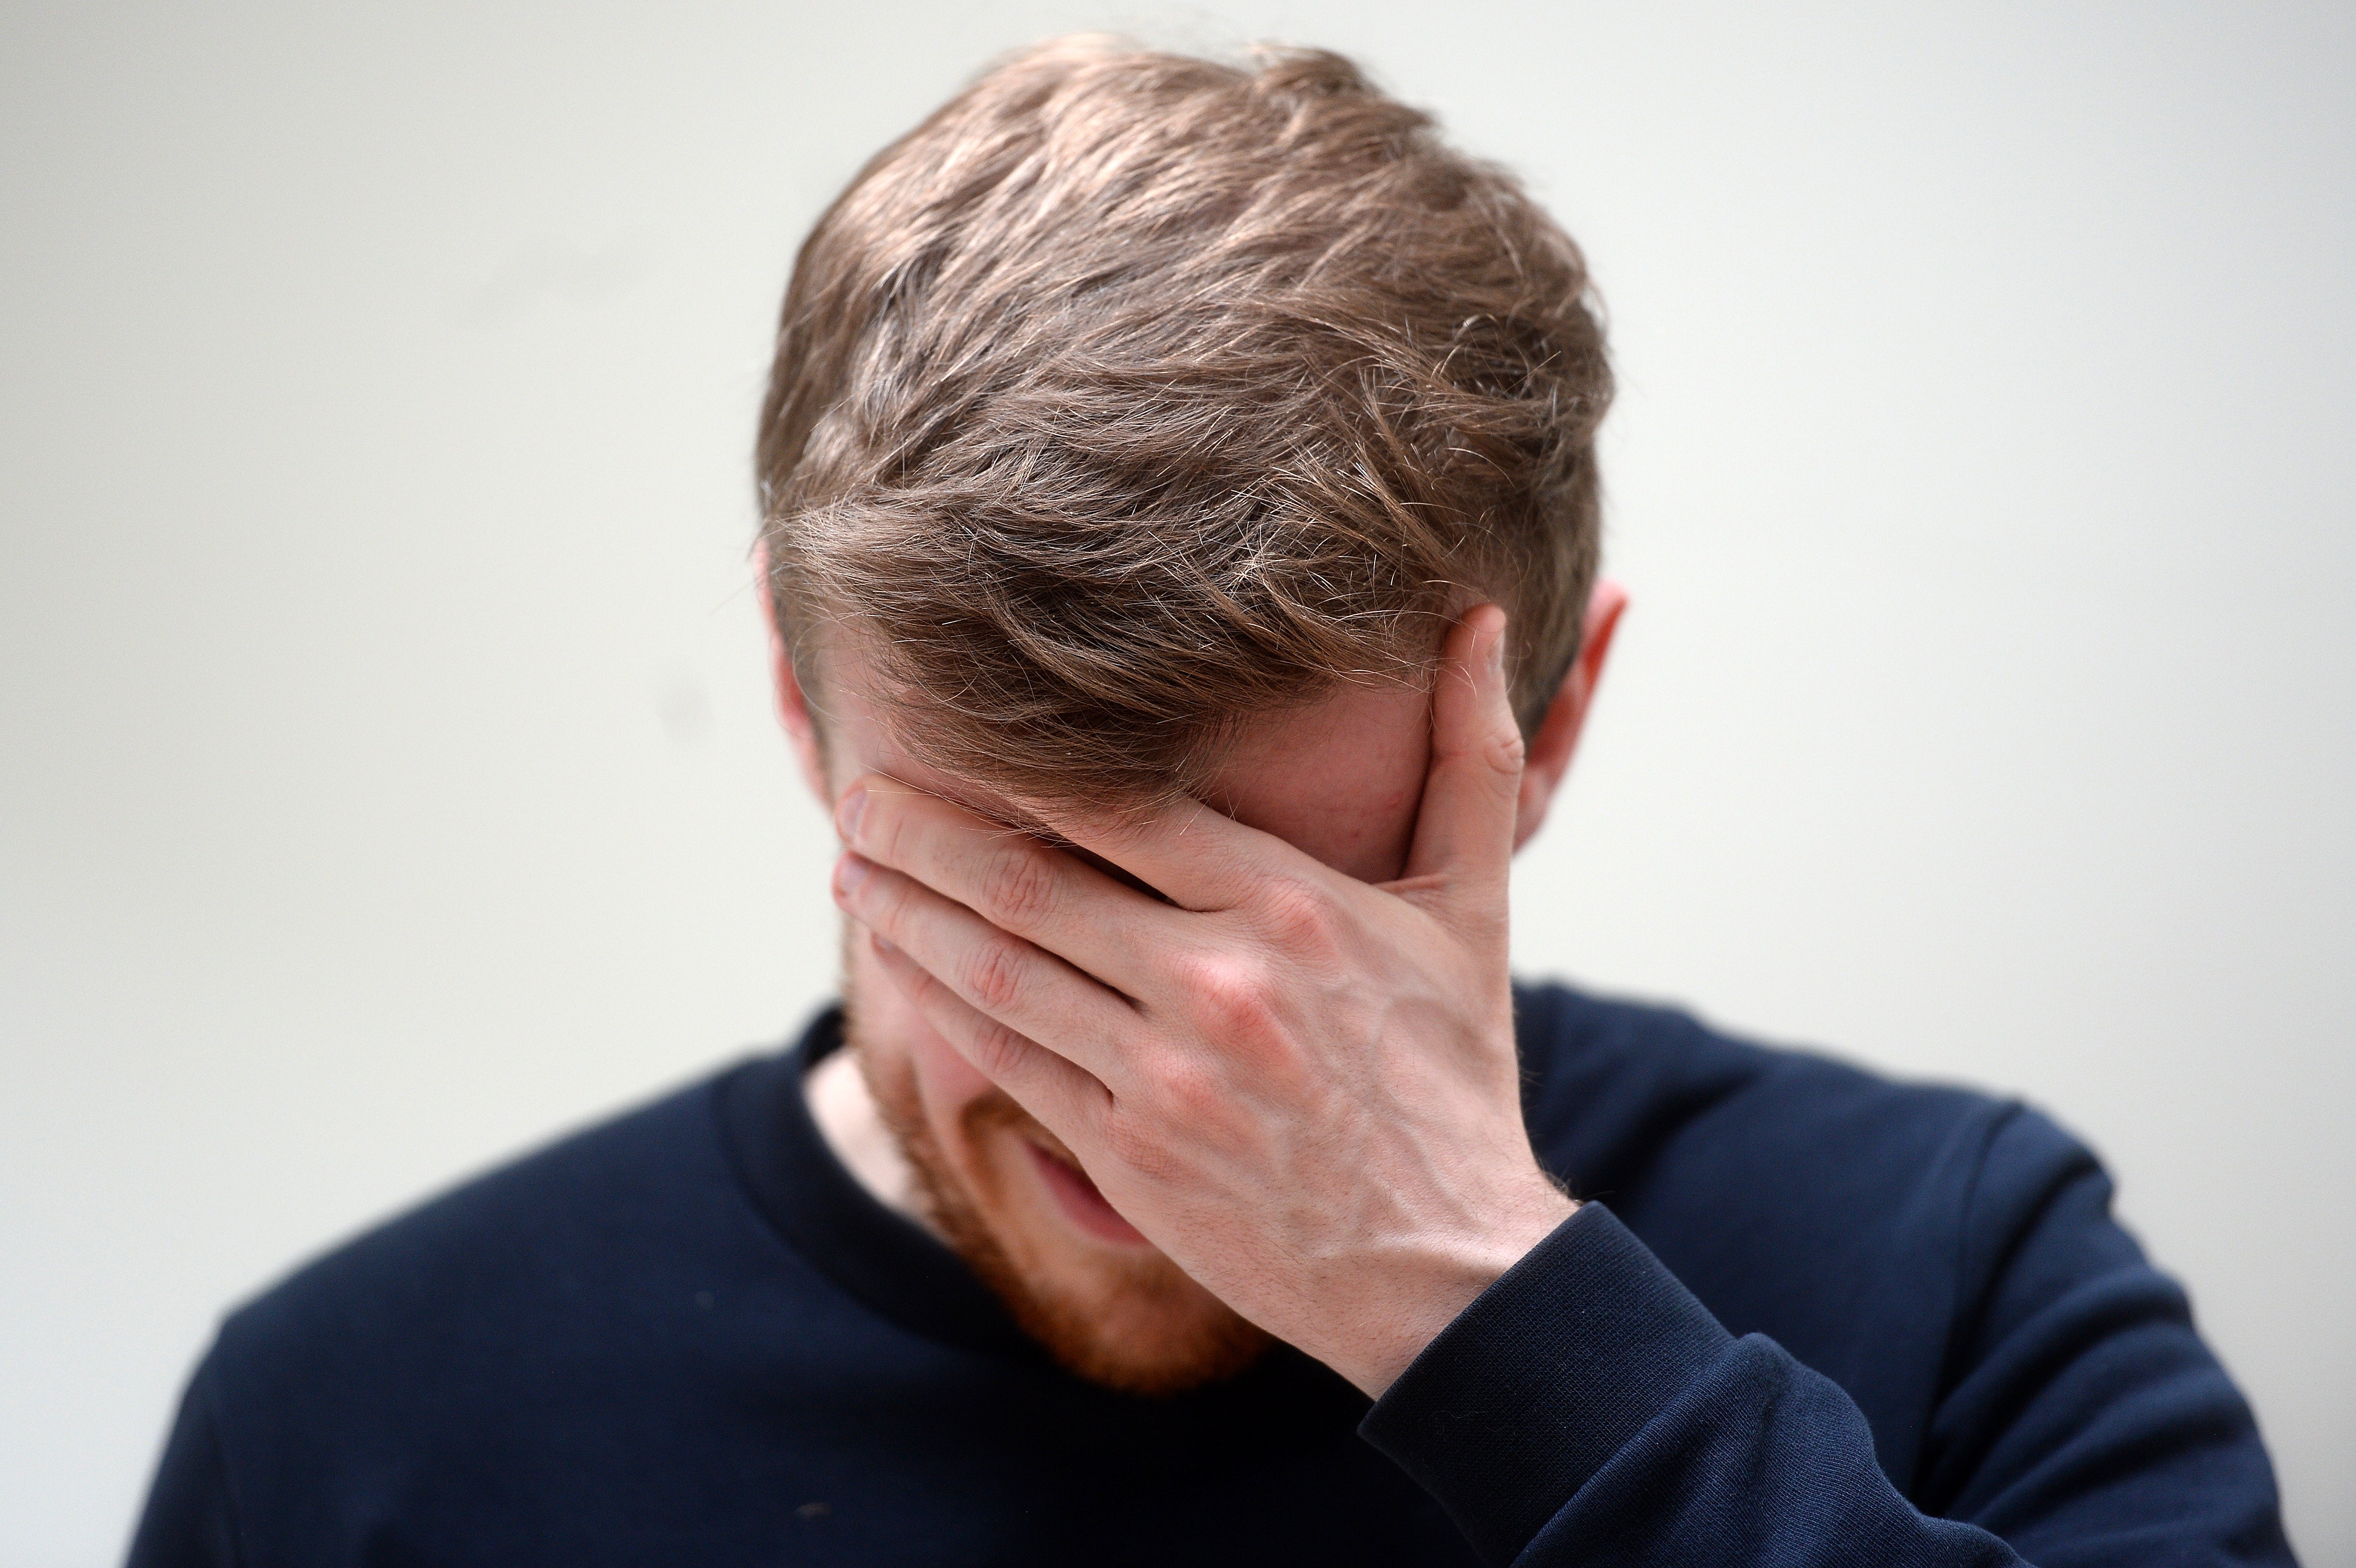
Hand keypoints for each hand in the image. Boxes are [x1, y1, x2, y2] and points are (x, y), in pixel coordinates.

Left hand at [829, 606, 1574, 1396]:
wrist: (1446, 1261)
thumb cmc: (1453, 1074)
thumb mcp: (1475, 906)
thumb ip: (1472, 755)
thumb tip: (1486, 616)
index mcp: (1289, 903)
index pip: (1116, 802)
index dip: (1011, 762)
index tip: (943, 726)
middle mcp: (1215, 980)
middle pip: (1028, 881)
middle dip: (922, 831)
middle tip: (855, 793)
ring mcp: (1163, 1073)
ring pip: (1001, 970)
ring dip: (908, 912)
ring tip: (851, 867)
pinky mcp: (1128, 1152)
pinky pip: (1008, 1060)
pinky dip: (942, 1006)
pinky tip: (900, 963)